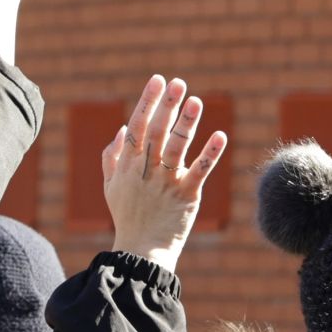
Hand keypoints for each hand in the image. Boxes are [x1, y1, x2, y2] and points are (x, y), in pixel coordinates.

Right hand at [101, 76, 228, 272]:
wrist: (141, 251)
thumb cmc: (127, 217)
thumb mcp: (111, 187)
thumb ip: (112, 157)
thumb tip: (123, 128)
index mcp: (129, 165)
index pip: (138, 127)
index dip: (147, 102)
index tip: (157, 80)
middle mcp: (146, 171)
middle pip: (157, 132)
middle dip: (167, 105)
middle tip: (178, 83)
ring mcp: (167, 183)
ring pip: (176, 148)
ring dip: (187, 124)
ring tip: (197, 102)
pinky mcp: (186, 196)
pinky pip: (200, 171)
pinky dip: (210, 154)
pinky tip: (220, 135)